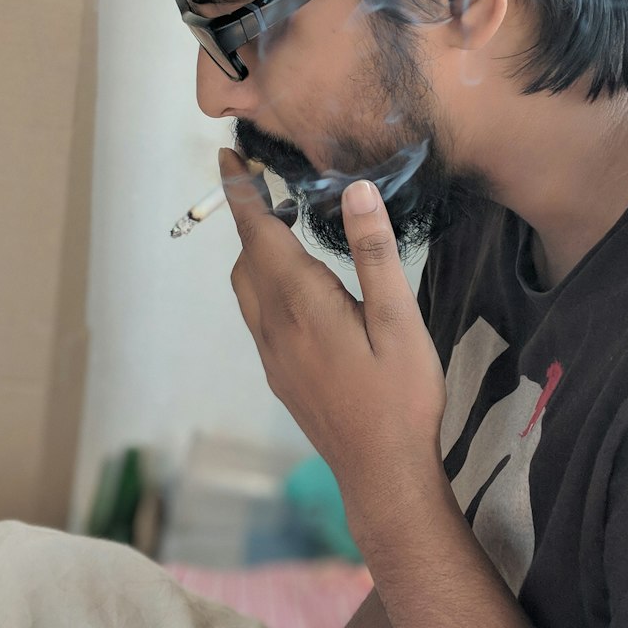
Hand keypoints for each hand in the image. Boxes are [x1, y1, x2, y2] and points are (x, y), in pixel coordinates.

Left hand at [219, 148, 446, 509]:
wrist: (381, 472)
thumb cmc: (400, 396)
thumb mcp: (399, 320)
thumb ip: (374, 253)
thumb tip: (356, 190)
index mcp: (300, 303)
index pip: (256, 231)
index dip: (240, 190)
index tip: (227, 155)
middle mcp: (273, 326)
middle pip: (246, 258)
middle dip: (250, 217)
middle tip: (272, 186)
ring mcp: (272, 355)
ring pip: (247, 288)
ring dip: (256, 252)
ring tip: (288, 230)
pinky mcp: (279, 375)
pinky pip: (257, 316)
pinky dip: (265, 284)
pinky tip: (302, 290)